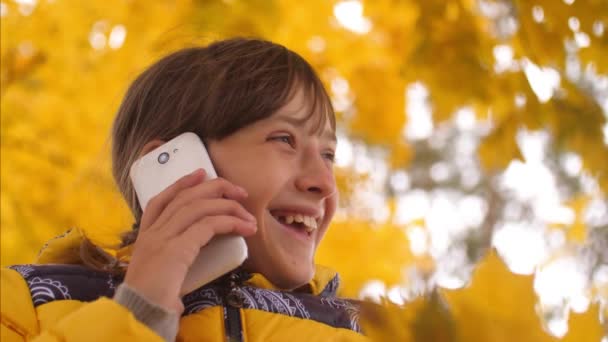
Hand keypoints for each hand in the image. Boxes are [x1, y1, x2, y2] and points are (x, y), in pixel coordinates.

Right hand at [123, 169, 256, 312]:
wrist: (141, 314)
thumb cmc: (153, 299)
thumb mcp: (162, 271)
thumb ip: (175, 258)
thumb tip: (199, 251)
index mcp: (145, 237)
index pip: (161, 200)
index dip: (181, 184)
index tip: (201, 173)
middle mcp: (152, 233)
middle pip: (185, 198)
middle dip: (214, 188)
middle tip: (238, 191)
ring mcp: (162, 239)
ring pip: (198, 208)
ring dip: (228, 206)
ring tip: (248, 214)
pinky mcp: (176, 249)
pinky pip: (208, 226)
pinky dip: (230, 222)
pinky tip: (244, 227)